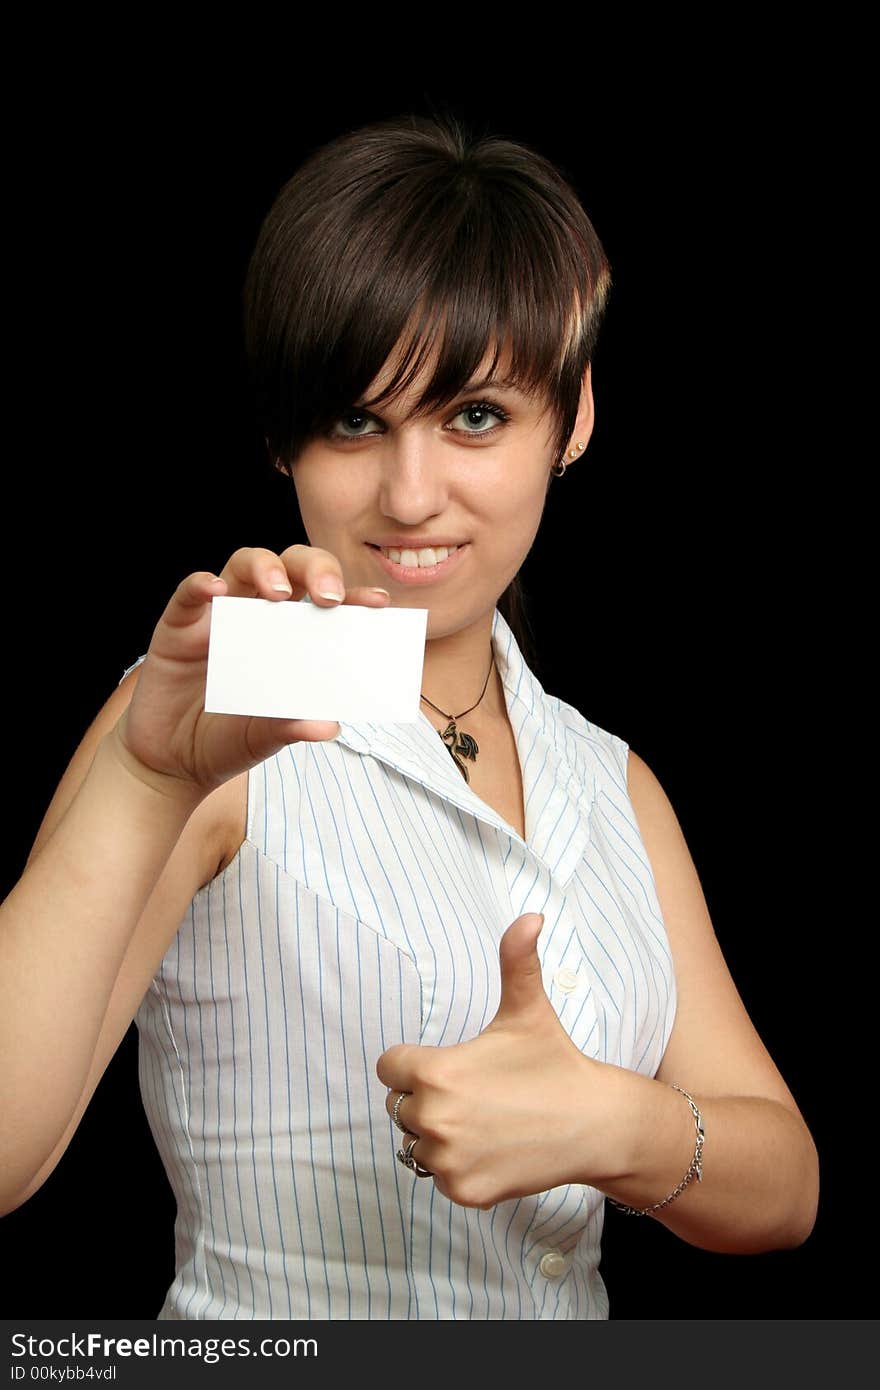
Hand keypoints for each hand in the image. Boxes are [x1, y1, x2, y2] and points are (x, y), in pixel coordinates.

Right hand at [112, 545, 389, 796]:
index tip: (378, 603)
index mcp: (293, 638)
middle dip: (316, 569)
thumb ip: (290, 728)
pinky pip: (190, 593)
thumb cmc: (225, 740)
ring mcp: (220, 615)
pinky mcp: (179, 624)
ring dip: (266, 567)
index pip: (328, 605)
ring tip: (278, 592)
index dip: (355, 596)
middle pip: (293, 567)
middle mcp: (260, 616)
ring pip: (246, 564)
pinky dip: (202, 585)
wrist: (171, 761)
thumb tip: (328, 726)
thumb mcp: (263, 739)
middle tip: (329, 595)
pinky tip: (215, 591)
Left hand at [377, 913, 617, 1208]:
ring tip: (485, 1121)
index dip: (415, 1063)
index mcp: (436, 1072)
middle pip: (400, 1106)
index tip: (452, 1066)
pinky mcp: (462, 1190)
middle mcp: (433, 1119)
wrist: (593, 1124)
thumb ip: (516, 960)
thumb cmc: (554, 1062)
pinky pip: (438, 1176)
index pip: (389, 1068)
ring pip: (416, 1143)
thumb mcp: (528, 1010)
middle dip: (429, 1098)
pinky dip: (459, 1166)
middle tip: (478, 1094)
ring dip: (439, 1135)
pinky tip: (493, 1148)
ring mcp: (447, 1159)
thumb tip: (531, 915)